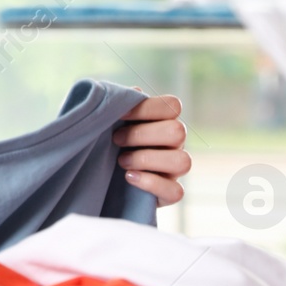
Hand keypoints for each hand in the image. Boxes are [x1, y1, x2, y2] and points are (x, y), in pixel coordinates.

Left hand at [112, 91, 189, 205]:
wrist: (103, 177)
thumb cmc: (109, 140)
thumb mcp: (110, 121)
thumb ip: (121, 104)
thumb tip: (135, 92)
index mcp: (164, 121)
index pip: (172, 106)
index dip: (146, 108)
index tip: (119, 114)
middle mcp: (175, 143)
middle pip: (178, 132)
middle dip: (141, 135)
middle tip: (116, 139)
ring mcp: (175, 169)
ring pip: (182, 161)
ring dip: (147, 159)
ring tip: (121, 161)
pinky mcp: (169, 192)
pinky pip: (176, 192)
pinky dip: (151, 183)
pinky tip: (129, 177)